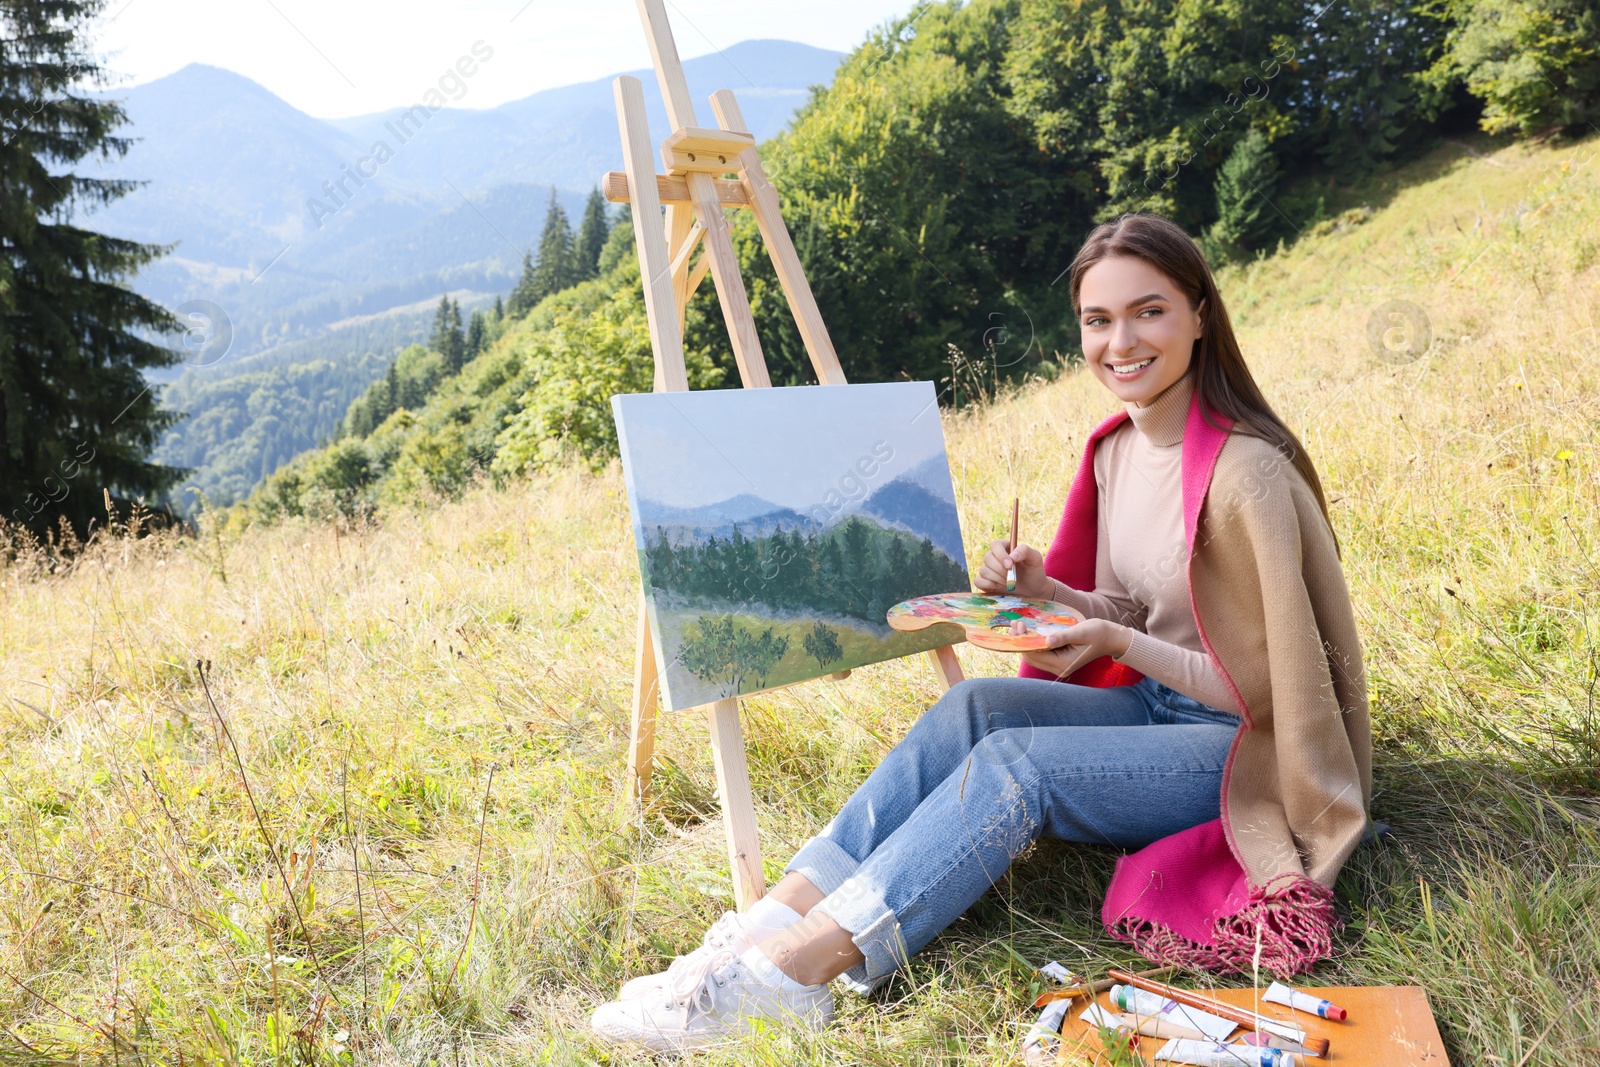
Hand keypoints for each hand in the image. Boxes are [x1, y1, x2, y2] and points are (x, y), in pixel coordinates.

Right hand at [976, 539, 1048, 598]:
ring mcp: (989, 569)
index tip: (1010, 565)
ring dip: (997, 578)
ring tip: (1009, 583)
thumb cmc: (1034, 570)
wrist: (1034, 587)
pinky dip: (987, 585)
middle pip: (987, 558)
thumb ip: (1024, 551)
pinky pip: (978, 581)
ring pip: (983, 571)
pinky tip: (999, 587)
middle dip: (1000, 570)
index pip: (995, 545)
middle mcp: (994, 557)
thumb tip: (1012, 556)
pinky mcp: (986, 582)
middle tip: (1012, 577)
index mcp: (1004, 547)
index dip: (1000, 555)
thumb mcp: (1035, 558)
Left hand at [1017, 618, 1132, 678]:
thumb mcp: (1081, 632)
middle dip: (1021, 641)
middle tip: (1016, 623)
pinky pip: (1041, 652)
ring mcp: (1059, 665)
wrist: (1112, 638)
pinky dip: (1034, 642)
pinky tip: (1029, 630)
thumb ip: (1063, 637)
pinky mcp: (1059, 659)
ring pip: (1035, 655)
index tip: (1019, 625)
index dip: (1023, 641)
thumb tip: (1046, 641)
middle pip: (1031, 657)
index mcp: (1063, 664)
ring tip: (1019, 625)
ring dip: (1026, 641)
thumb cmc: (1099, 633)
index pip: (1035, 655)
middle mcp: (1059, 668)